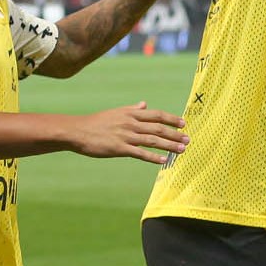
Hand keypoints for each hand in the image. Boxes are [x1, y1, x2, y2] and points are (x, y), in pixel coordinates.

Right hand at [68, 101, 188, 163]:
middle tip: (188, 139)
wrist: (77, 131)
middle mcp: (131, 123)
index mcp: (131, 114)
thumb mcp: (116, 112)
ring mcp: (125, 136)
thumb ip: (132, 109)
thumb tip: (144, 104)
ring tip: (182, 150)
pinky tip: (163, 161)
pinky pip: (140, 153)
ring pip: (152, 140)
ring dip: (169, 145)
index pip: (156, 115)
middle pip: (158, 128)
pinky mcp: (119, 148)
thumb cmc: (96, 123)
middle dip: (175, 134)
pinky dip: (152, 157)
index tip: (183, 123)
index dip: (172, 119)